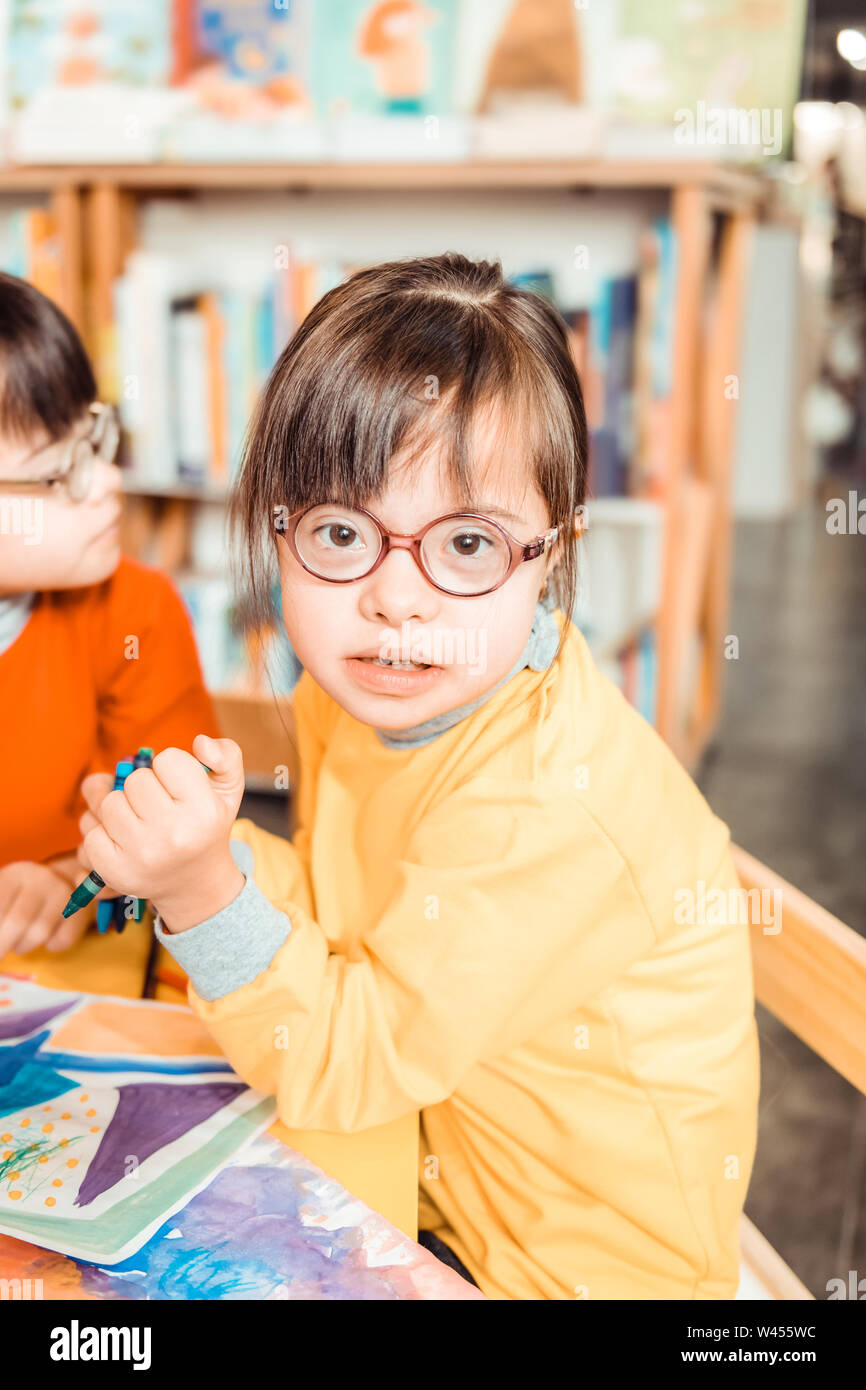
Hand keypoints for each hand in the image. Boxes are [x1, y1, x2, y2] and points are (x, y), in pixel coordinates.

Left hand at [0, 856, 105, 955]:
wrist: (66, 882)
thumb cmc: (22, 896)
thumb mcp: (4, 896)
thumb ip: (0, 913)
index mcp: (17, 873)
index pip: (0, 907)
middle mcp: (43, 878)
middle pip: (20, 920)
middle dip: (4, 944)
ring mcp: (64, 893)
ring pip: (40, 933)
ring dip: (23, 946)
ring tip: (19, 944)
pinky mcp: (81, 911)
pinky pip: (61, 941)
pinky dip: (51, 946)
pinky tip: (47, 937)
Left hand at [78, 735, 245, 933]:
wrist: (196, 884)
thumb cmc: (207, 827)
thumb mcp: (228, 790)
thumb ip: (226, 755)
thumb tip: (200, 742)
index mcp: (203, 810)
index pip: (167, 760)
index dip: (171, 770)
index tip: (178, 788)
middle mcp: (174, 833)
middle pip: (135, 780)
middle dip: (145, 788)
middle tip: (159, 807)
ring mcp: (141, 854)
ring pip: (109, 804)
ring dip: (121, 809)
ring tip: (141, 824)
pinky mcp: (114, 871)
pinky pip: (91, 833)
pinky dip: (103, 835)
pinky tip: (125, 843)